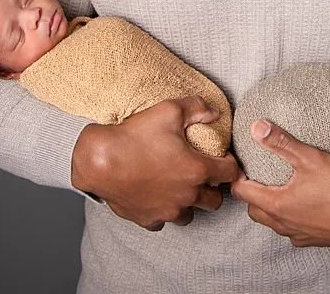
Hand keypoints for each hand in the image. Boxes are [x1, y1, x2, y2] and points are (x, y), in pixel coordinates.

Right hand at [71, 95, 238, 230]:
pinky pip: (163, 221)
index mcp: (197, 170)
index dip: (230, 163)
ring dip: (189, 202)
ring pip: (190, 214)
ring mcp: (167, 211)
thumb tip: (215, 112)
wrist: (99, 160)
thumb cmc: (134, 135)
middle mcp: (187, 195)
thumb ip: (198, 108)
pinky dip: (163, 211)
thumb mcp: (169, 110)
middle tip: (202, 174)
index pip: (230, 173)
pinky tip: (157, 197)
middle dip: (213, 187)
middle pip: (215, 200)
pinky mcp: (148, 219)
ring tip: (179, 187)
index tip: (222, 157)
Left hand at [229, 119, 329, 247]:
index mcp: (277, 205)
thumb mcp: (309, 158)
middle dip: (251, 195)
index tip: (239, 167)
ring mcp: (299, 235)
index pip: (242, 192)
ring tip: (278, 190)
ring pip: (273, 224)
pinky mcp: (315, 241)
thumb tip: (256, 127)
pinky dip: (290, 220)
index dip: (237, 178)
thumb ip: (281, 142)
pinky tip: (302, 207)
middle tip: (256, 177)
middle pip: (254, 211)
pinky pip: (292, 232)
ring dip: (270, 209)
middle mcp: (284, 225)